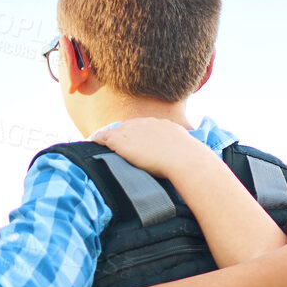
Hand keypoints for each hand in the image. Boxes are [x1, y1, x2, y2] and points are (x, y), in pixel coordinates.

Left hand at [89, 118, 221, 183]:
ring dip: (106, 136)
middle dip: (120, 133)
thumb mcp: (188, 151)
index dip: (136, 134)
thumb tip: (195, 163)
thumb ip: (184, 154)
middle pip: (128, 126)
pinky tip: (91, 142)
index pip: (144, 127)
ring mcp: (133, 131)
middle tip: (113, 142)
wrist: (186, 160)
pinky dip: (97, 139)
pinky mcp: (122, 141)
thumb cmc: (192, 161)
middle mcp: (146, 123)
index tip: (132, 140)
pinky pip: (104, 137)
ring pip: (114, 131)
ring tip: (97, 142)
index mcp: (162, 125)